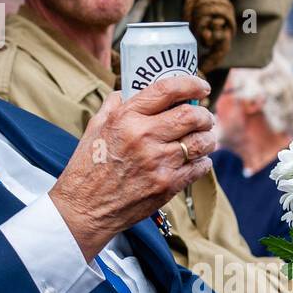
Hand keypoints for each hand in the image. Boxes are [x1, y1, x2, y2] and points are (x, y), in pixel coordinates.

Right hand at [50, 74, 216, 260]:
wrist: (85, 208)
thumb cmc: (87, 167)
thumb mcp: (95, 128)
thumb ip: (112, 106)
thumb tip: (126, 91)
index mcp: (126, 118)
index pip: (167, 90)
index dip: (191, 84)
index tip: (201, 87)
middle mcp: (144, 136)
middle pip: (191, 115)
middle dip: (204, 115)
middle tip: (205, 118)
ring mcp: (158, 162)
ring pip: (201, 142)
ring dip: (208, 138)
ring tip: (204, 139)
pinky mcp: (167, 185)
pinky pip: (199, 167)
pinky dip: (203, 162)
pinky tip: (196, 161)